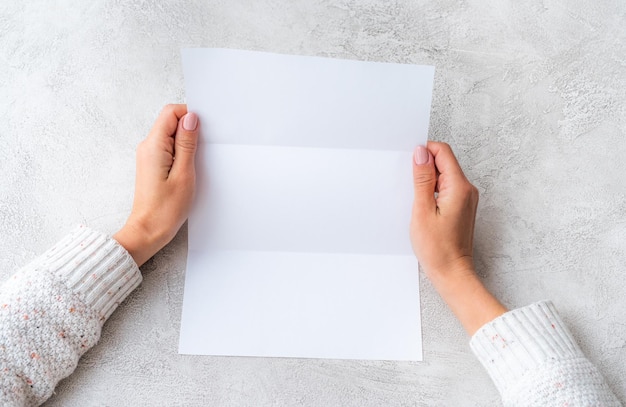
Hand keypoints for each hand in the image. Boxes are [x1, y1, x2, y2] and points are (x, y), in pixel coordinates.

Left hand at [114, 104, 198, 266]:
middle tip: (203, 147)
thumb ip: (187, 143)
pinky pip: (169, 147)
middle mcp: (148, 146)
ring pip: (171, 134)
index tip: (204, 128)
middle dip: (190, 128)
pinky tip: (189, 166)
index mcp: (154, 145)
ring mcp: (149, 155)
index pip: (171, 112)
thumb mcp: (184, 173)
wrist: (148, 230)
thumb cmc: (166, 208)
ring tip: (196, 161)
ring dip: (186, 142)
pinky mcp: (153, 164)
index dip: (189, 114)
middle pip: (171, 121)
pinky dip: (181, 152)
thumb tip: (191, 118)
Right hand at [411, 142, 505, 334]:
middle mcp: (467, 189)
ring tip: (417, 200)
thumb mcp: (422, 210)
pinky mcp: (461, 207)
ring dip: (427, 181)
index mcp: (459, 187)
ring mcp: (466, 198)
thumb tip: (420, 153)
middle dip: (424, 167)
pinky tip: (423, 207)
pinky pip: (445, 188)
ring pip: (444, 175)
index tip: (409, 164)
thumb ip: (422, 179)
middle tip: (410, 186)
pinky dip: (432, 192)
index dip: (424, 152)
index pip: (443, 152)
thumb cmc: (437, 249)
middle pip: (444, 162)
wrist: (452, 273)